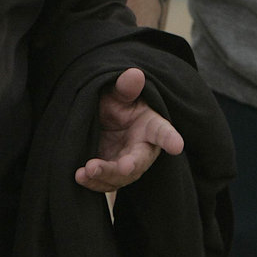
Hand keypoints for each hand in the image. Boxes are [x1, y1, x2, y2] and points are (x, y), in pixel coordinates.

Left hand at [75, 67, 184, 192]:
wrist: (100, 120)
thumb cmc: (117, 103)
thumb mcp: (119, 92)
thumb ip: (125, 87)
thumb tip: (134, 74)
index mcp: (151, 126)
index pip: (162, 132)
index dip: (170, 139)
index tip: (177, 145)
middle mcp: (142, 149)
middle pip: (139, 161)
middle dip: (130, 166)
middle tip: (123, 167)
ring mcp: (125, 164)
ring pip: (120, 177)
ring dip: (105, 176)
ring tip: (87, 171)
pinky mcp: (109, 175)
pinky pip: (104, 182)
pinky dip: (92, 182)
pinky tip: (79, 176)